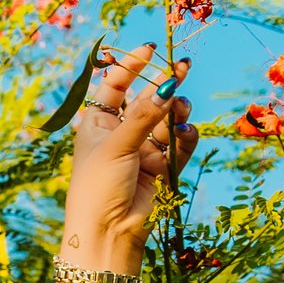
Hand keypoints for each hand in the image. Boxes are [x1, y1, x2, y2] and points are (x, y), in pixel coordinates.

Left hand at [62, 42, 193, 267]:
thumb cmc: (98, 186)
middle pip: (147, 99)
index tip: (151, 49)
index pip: (115, 84)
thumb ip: (145, 115)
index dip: (132, 66)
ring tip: (181, 110)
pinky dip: (185, 138)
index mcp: (97, 122)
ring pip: (167, 120)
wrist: (108, 233)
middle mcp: (121, 132)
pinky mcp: (162, 169)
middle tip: (184, 66)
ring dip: (176, 112)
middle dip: (165, 84)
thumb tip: (169, 86)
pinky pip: (179, 145)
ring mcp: (142, 150)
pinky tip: (186, 134)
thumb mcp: (117, 144)